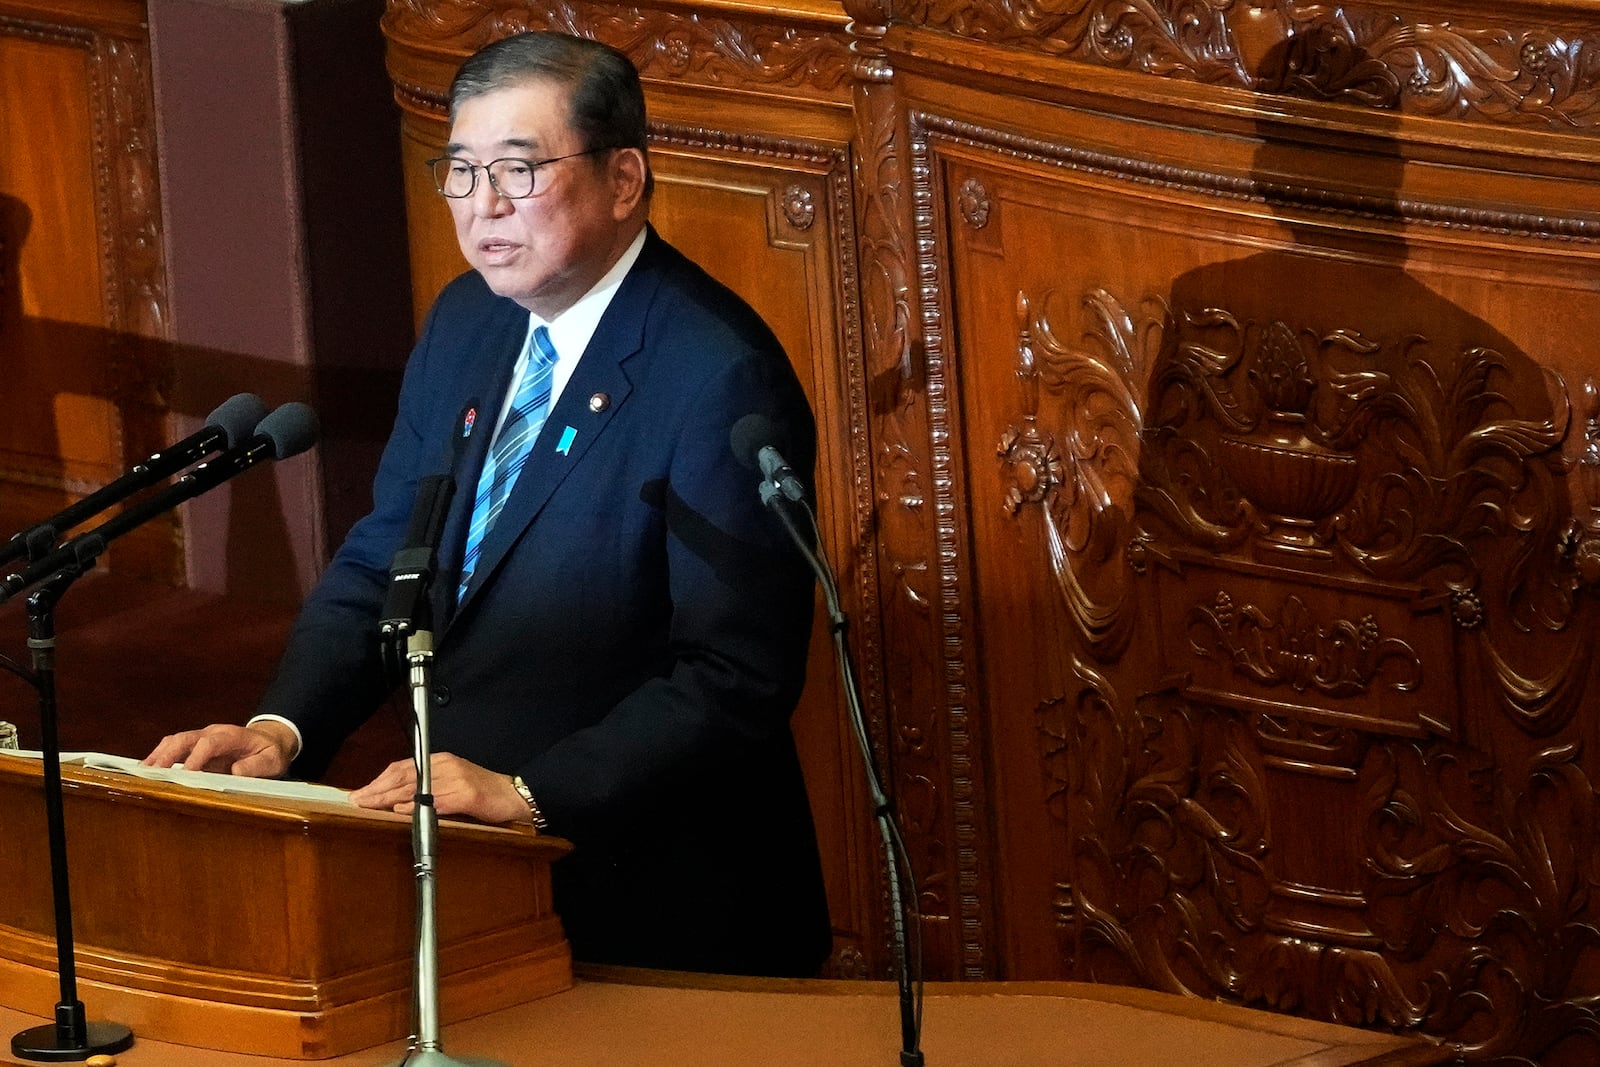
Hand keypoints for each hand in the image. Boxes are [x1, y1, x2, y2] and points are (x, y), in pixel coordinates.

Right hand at [143, 722, 295, 777]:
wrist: (270, 740)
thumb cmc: (270, 752)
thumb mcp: (273, 761)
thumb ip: (257, 766)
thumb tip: (236, 772)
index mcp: (233, 736)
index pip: (210, 743)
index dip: (196, 758)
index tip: (185, 774)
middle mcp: (213, 733)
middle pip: (186, 738)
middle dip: (168, 754)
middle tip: (153, 773)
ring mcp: (202, 737)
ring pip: (175, 741)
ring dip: (159, 755)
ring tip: (143, 772)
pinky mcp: (195, 746)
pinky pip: (174, 747)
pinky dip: (159, 757)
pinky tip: (147, 770)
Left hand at [349, 753, 534, 825]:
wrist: (514, 796)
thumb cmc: (483, 792)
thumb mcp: (452, 783)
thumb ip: (426, 789)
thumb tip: (397, 802)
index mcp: (440, 760)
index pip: (402, 768)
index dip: (379, 780)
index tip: (361, 792)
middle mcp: (445, 765)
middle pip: (403, 776)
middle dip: (377, 790)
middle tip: (357, 800)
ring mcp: (456, 779)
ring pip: (414, 788)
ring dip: (389, 798)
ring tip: (370, 805)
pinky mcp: (466, 795)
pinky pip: (435, 801)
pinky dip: (416, 806)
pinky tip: (401, 811)